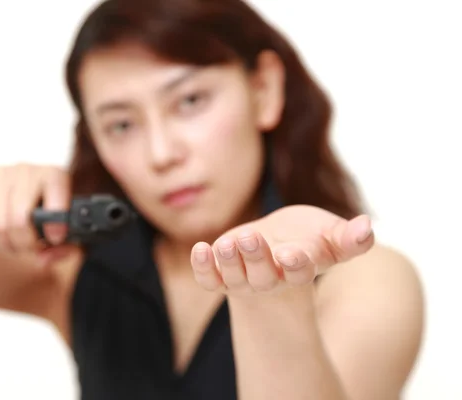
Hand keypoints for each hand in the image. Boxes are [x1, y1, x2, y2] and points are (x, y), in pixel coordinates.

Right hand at [0, 163, 73, 265]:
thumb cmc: (34, 206)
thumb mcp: (57, 222)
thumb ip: (66, 246)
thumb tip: (45, 259)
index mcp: (54, 176)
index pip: (57, 196)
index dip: (55, 224)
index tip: (53, 238)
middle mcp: (28, 171)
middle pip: (21, 219)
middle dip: (24, 243)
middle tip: (27, 248)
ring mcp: (1, 174)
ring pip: (0, 224)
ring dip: (4, 244)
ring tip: (11, 245)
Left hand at [190, 205, 374, 295]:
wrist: (277, 247)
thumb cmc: (307, 238)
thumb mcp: (329, 234)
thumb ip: (348, 236)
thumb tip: (368, 226)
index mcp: (300, 269)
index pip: (300, 271)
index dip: (296, 264)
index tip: (291, 253)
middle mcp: (270, 279)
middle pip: (263, 276)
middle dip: (256, 259)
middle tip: (250, 238)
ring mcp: (243, 280)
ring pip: (234, 277)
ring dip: (229, 261)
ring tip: (228, 242)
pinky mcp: (221, 276)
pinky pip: (209, 278)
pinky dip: (203, 267)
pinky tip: (199, 249)